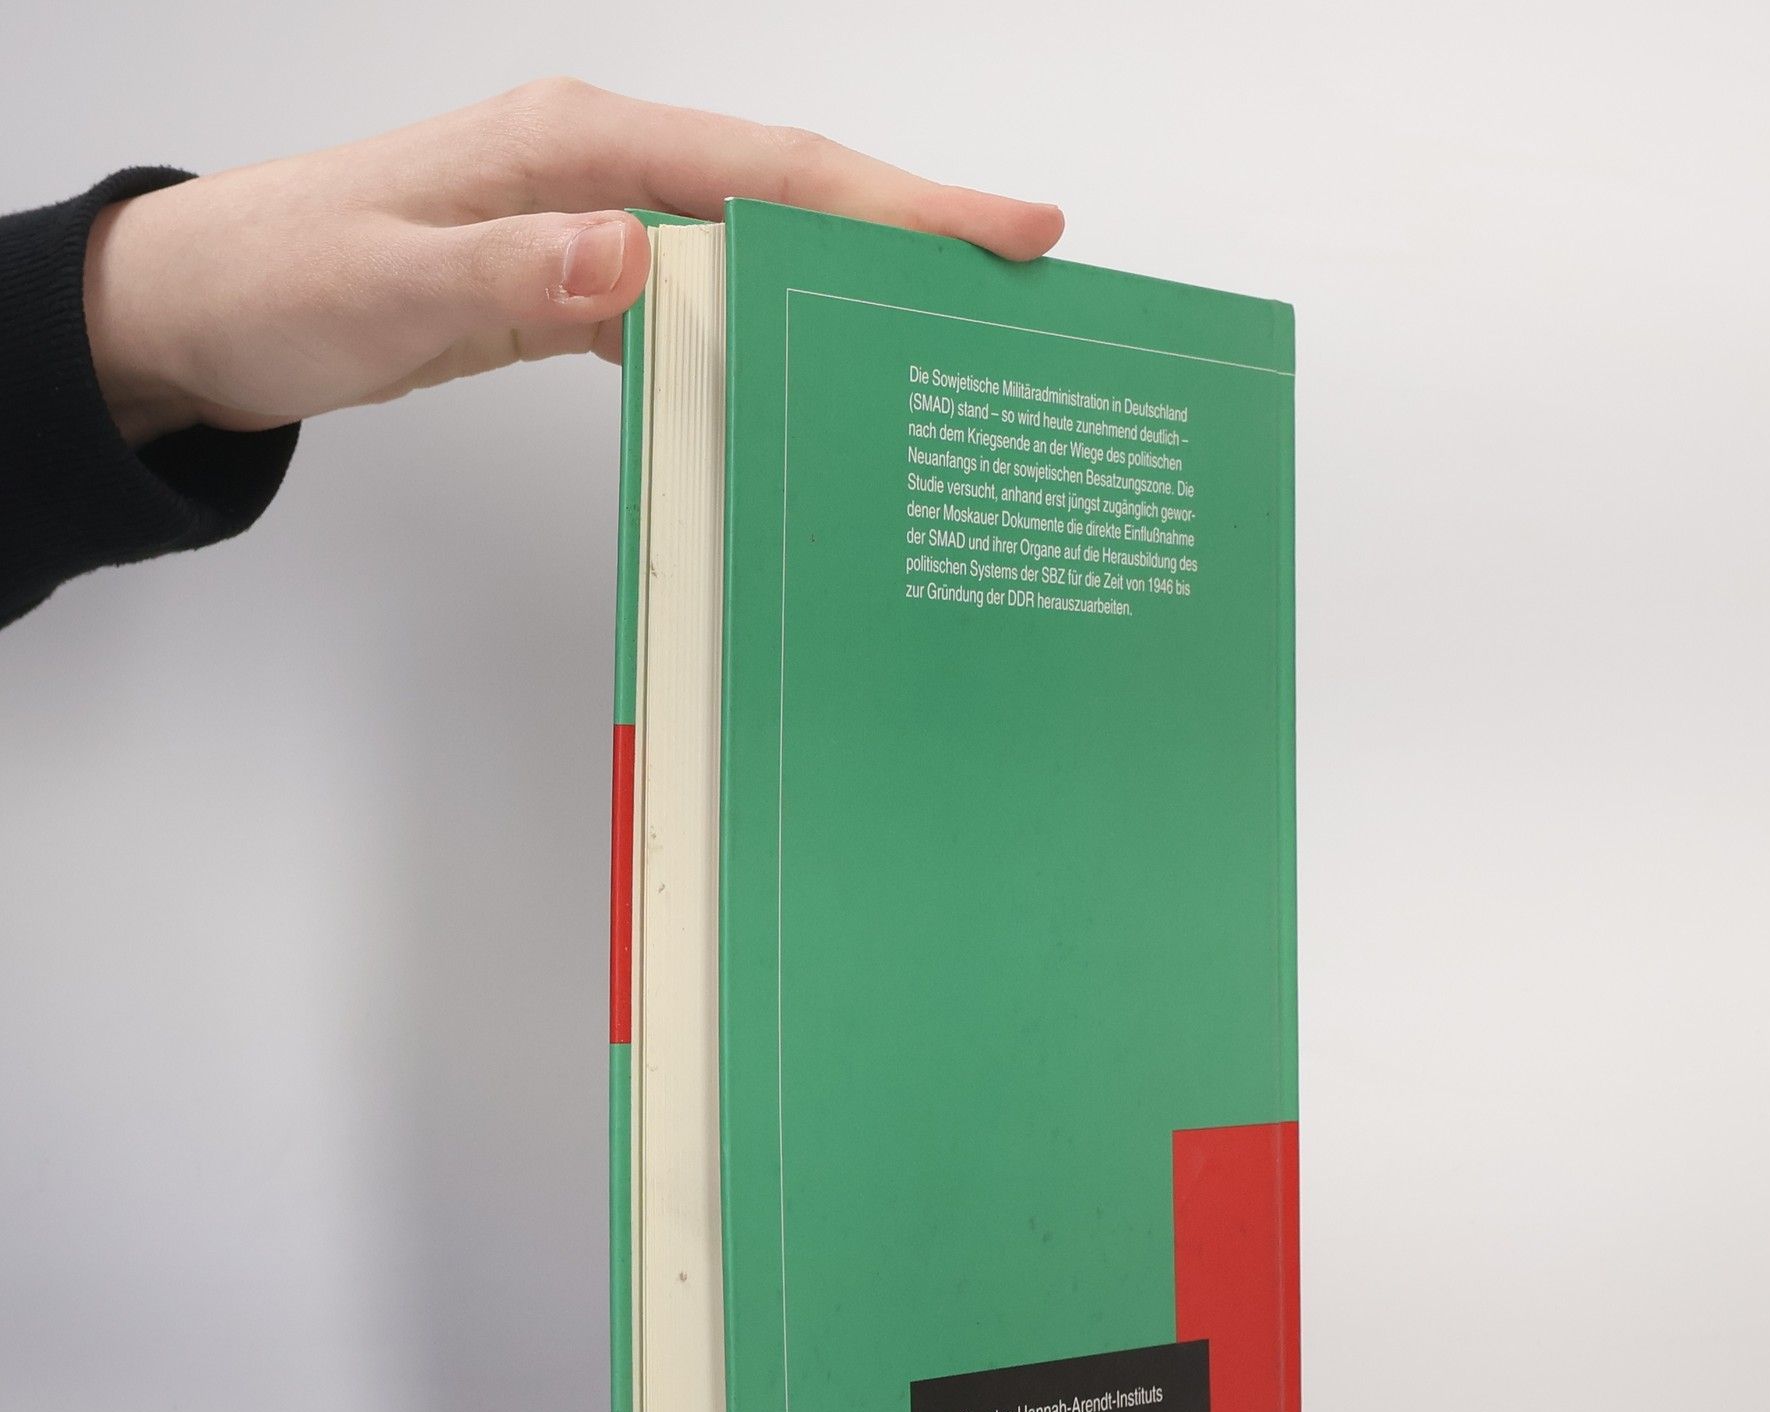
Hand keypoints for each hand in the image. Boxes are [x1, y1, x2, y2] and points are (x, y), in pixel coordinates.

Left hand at [82, 80, 1064, 446]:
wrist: (202, 305)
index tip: (1010, 227)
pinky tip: (810, 360)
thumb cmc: (284, 285)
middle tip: (1024, 276)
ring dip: (850, 275)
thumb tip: (642, 254)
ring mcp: (592, 213)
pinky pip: (703, 285)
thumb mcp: (388, 288)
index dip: (901, 200)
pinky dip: (769, 316)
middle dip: (911, 229)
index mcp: (578, 149)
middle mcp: (601, 164)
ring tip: (945, 325)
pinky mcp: (575, 266)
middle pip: (791, 189)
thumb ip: (513, 273)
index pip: (774, 170)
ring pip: (758, 237)